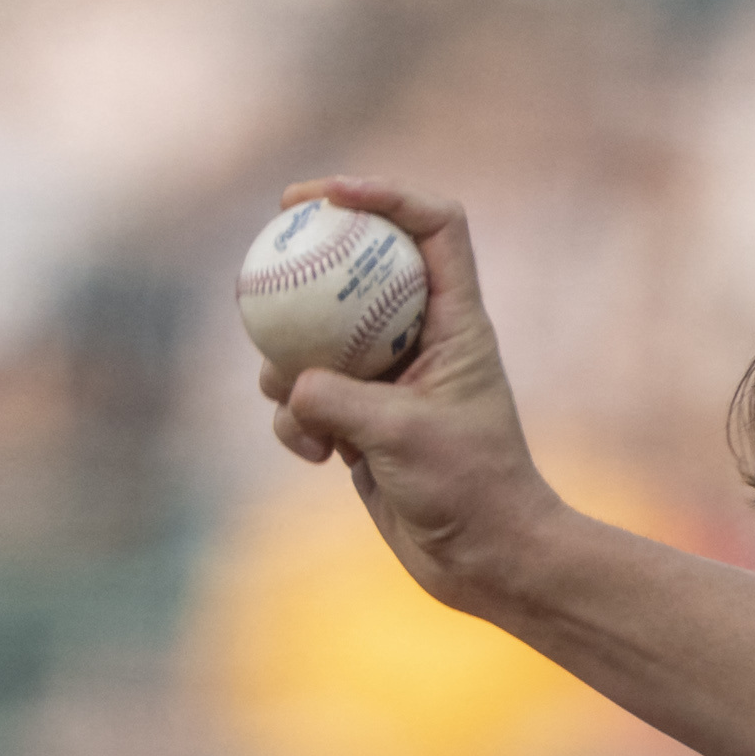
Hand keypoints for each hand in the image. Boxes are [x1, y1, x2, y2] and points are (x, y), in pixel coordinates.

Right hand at [258, 177, 569, 617]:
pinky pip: (306, 400)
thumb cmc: (470, 492)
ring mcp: (388, 379)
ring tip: (292, 396)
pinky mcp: (361, 421)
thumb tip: (288, 384)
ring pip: (317, 337)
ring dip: (288, 362)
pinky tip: (314, 456)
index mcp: (457, 322)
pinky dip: (296, 422)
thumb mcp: (401, 437)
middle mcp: (423, 340)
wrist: (486, 561)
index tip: (329, 197)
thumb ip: (336, 398)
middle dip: (313, 251)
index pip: (437, 227)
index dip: (387, 194)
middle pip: (363, 264)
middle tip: (268, 243)